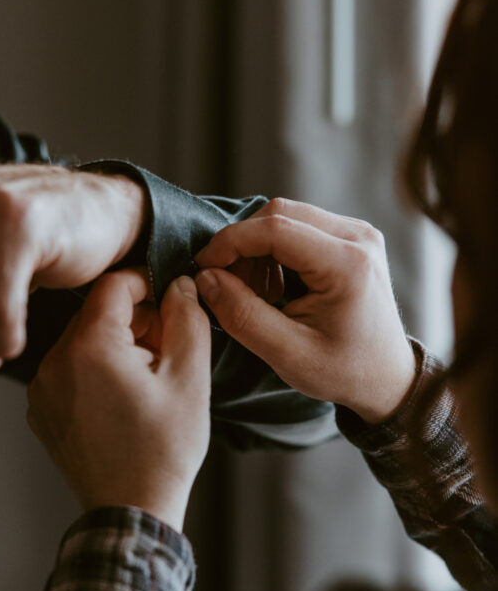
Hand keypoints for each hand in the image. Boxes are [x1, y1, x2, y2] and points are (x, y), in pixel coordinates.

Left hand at [26, 270, 210, 530]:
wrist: (131, 510)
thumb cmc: (163, 450)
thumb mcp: (189, 379)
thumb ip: (186, 319)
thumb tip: (180, 284)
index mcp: (89, 346)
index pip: (113, 285)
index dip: (147, 283)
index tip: (170, 299)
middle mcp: (54, 361)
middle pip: (96, 313)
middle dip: (134, 320)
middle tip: (167, 346)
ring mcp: (41, 387)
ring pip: (82, 341)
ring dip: (114, 346)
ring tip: (147, 377)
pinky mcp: (40, 409)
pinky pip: (68, 370)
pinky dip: (94, 371)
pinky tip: (123, 398)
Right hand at [195, 198, 416, 423]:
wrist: (387, 377)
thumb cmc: (343, 371)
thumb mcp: (287, 354)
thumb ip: (242, 315)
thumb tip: (205, 278)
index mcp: (348, 264)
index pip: (274, 228)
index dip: (230, 242)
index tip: (202, 268)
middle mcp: (358, 237)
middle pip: (278, 212)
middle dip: (242, 245)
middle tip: (228, 286)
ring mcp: (358, 232)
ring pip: (286, 215)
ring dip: (257, 248)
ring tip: (255, 293)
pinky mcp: (351, 236)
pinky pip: (299, 225)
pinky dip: (274, 250)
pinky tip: (275, 287)